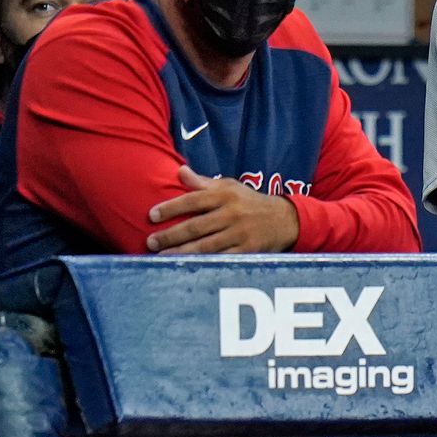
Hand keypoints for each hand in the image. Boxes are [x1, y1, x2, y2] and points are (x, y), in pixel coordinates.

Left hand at [146, 165, 300, 253]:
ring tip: (162, 256)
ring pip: (206, 245)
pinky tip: (188, 265)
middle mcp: (233, 213)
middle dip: (171, 235)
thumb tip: (179, 171)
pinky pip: (222, 258)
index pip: (193, 200)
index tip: (152, 215)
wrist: (285, 219)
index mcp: (226, 195)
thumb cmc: (250, 202)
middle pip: (196, 225)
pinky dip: (204, 262)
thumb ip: (203, 183)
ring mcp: (241, 233)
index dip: (171, 207)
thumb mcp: (230, 187)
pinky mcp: (248, 251)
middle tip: (151, 241)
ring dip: (182, 252)